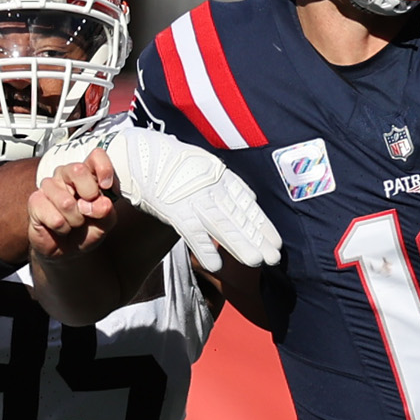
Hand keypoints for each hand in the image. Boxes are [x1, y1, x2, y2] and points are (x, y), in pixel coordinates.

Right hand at [27, 148, 118, 260]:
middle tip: (88, 211)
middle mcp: (67, 175)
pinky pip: (55, 218)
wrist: (65, 249)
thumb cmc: (84, 230)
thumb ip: (107, 212)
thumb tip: (103, 204)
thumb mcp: (104, 223)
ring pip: (66, 201)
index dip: (103, 168)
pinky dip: (63, 228)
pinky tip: (61, 227)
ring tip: (74, 223)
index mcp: (88, 175)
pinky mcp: (35, 201)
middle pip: (78, 170)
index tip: (106, 186)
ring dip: (76, 220)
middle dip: (89, 196)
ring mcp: (49, 186)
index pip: (96, 156)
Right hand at [92, 126, 282, 271]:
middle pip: (238, 218)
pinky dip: (205, 249)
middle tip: (274, 258)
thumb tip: (249, 198)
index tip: (276, 242)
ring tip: (256, 262)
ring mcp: (194, 200)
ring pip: (222, 226)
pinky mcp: (175, 210)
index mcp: (221, 177)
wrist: (143, 154)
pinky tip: (216, 266)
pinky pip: (192, 233)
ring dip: (239, 245)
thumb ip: (227, 184)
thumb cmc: (174, 162)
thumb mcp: (206, 166)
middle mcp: (212, 189)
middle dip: (257, 239)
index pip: (246, 206)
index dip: (262, 225)